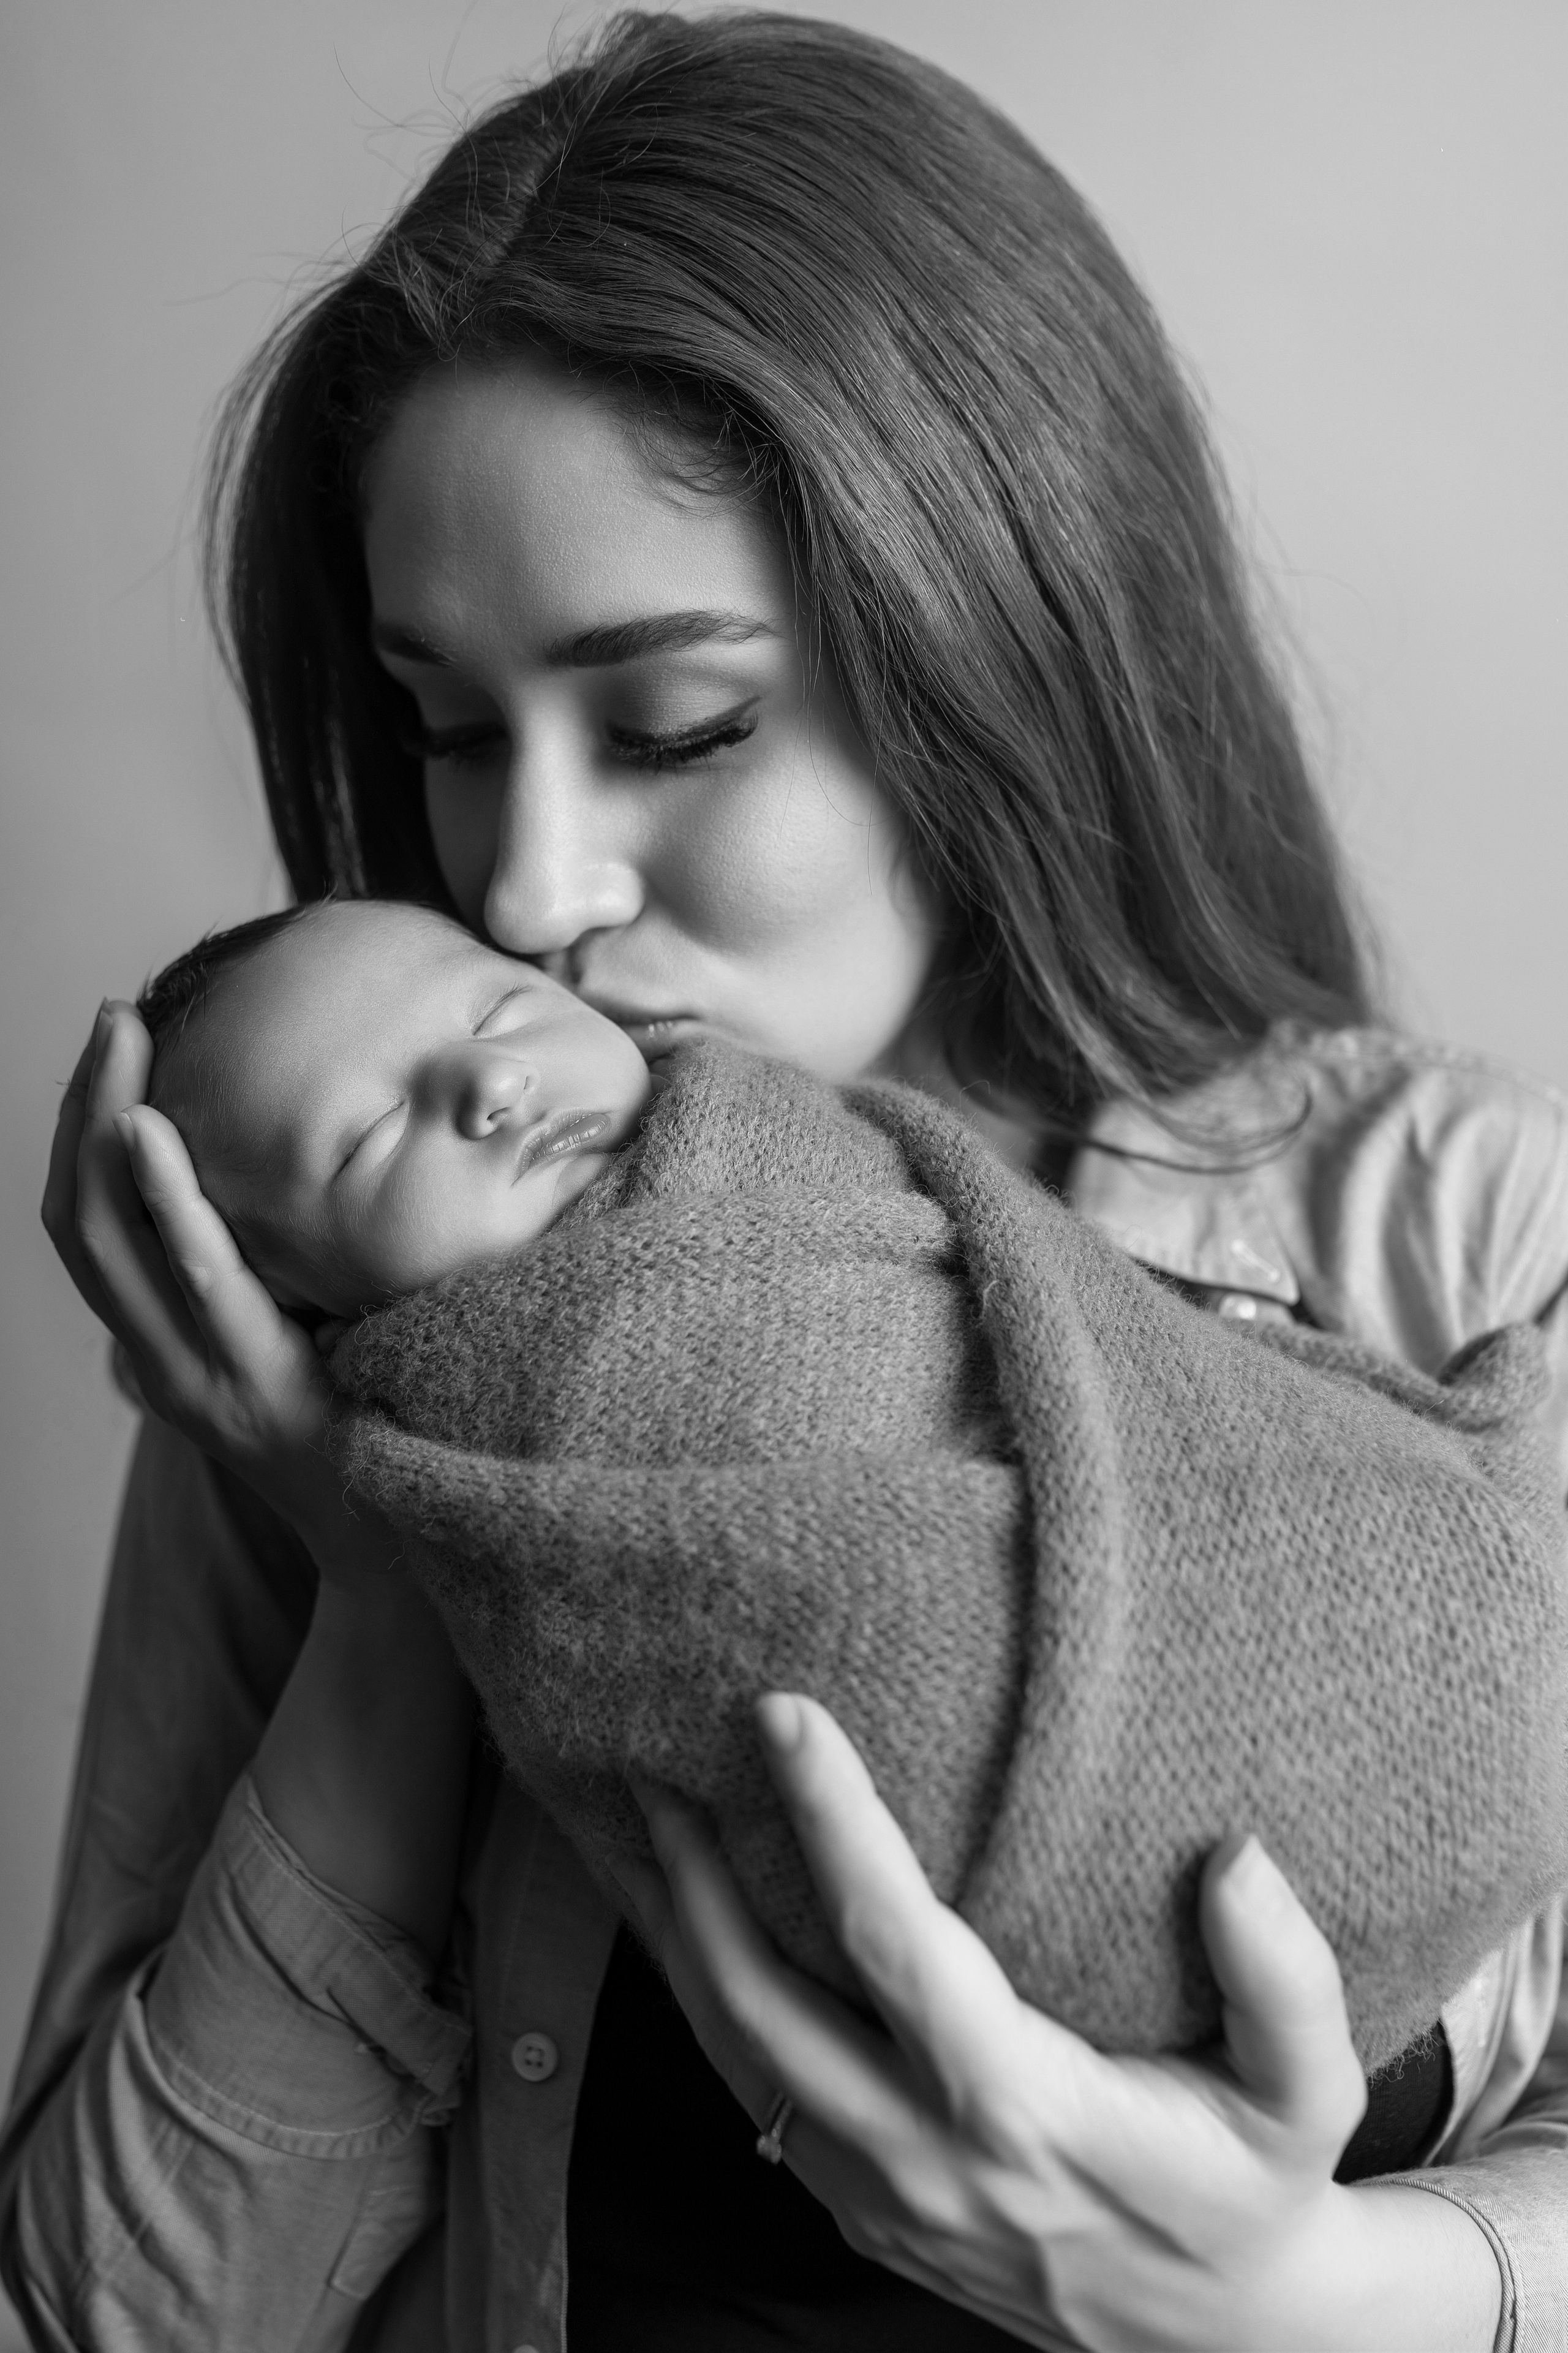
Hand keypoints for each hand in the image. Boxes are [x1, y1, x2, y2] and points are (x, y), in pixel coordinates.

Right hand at [42, 1000, 376, 1580]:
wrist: (395, 1573)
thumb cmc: (361, 1449)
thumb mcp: (299, 1360)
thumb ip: (270, 1297)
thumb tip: (281, 1201)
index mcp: (165, 1352)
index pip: (92, 1232)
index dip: (84, 1140)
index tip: (110, 1053)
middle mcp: (161, 1364)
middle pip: (81, 1222)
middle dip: (81, 1112)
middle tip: (110, 1020)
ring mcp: (199, 1379)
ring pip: (113, 1244)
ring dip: (108, 1130)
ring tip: (120, 1047)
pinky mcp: (251, 1386)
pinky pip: (199, 1280)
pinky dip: (167, 1202)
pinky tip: (154, 1134)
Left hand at [619, 1696, 1503, 2352]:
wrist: (1218, 2335)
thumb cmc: (1254, 2187)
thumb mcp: (1306, 2098)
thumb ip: (1283, 1981)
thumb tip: (1237, 1857)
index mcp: (1022, 2111)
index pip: (893, 1943)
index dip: (831, 1821)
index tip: (783, 1713)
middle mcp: (923, 2155)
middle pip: (761, 2002)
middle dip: (693, 1874)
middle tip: (648, 1757)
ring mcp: (874, 2192)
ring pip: (731, 2054)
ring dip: (670, 1933)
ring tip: (626, 1821)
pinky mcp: (855, 2205)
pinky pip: (748, 2089)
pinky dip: (697, 1998)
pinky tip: (677, 1922)